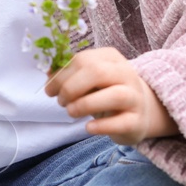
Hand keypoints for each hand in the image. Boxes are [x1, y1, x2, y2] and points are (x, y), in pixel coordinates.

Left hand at [44, 46, 178, 144]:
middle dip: (71, 88)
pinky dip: (100, 126)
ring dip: (84, 105)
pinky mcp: (137, 121)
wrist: (138, 113)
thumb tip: (47, 72)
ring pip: (114, 95)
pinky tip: (88, 127)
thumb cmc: (105, 93)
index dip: (61, 75)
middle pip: (97, 72)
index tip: (50, 90)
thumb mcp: (88, 80)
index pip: (82, 59)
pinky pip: (120, 122)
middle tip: (61, 101)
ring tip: (71, 112)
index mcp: (111, 58)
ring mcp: (135, 97)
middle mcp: (126, 74)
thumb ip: (68, 75)